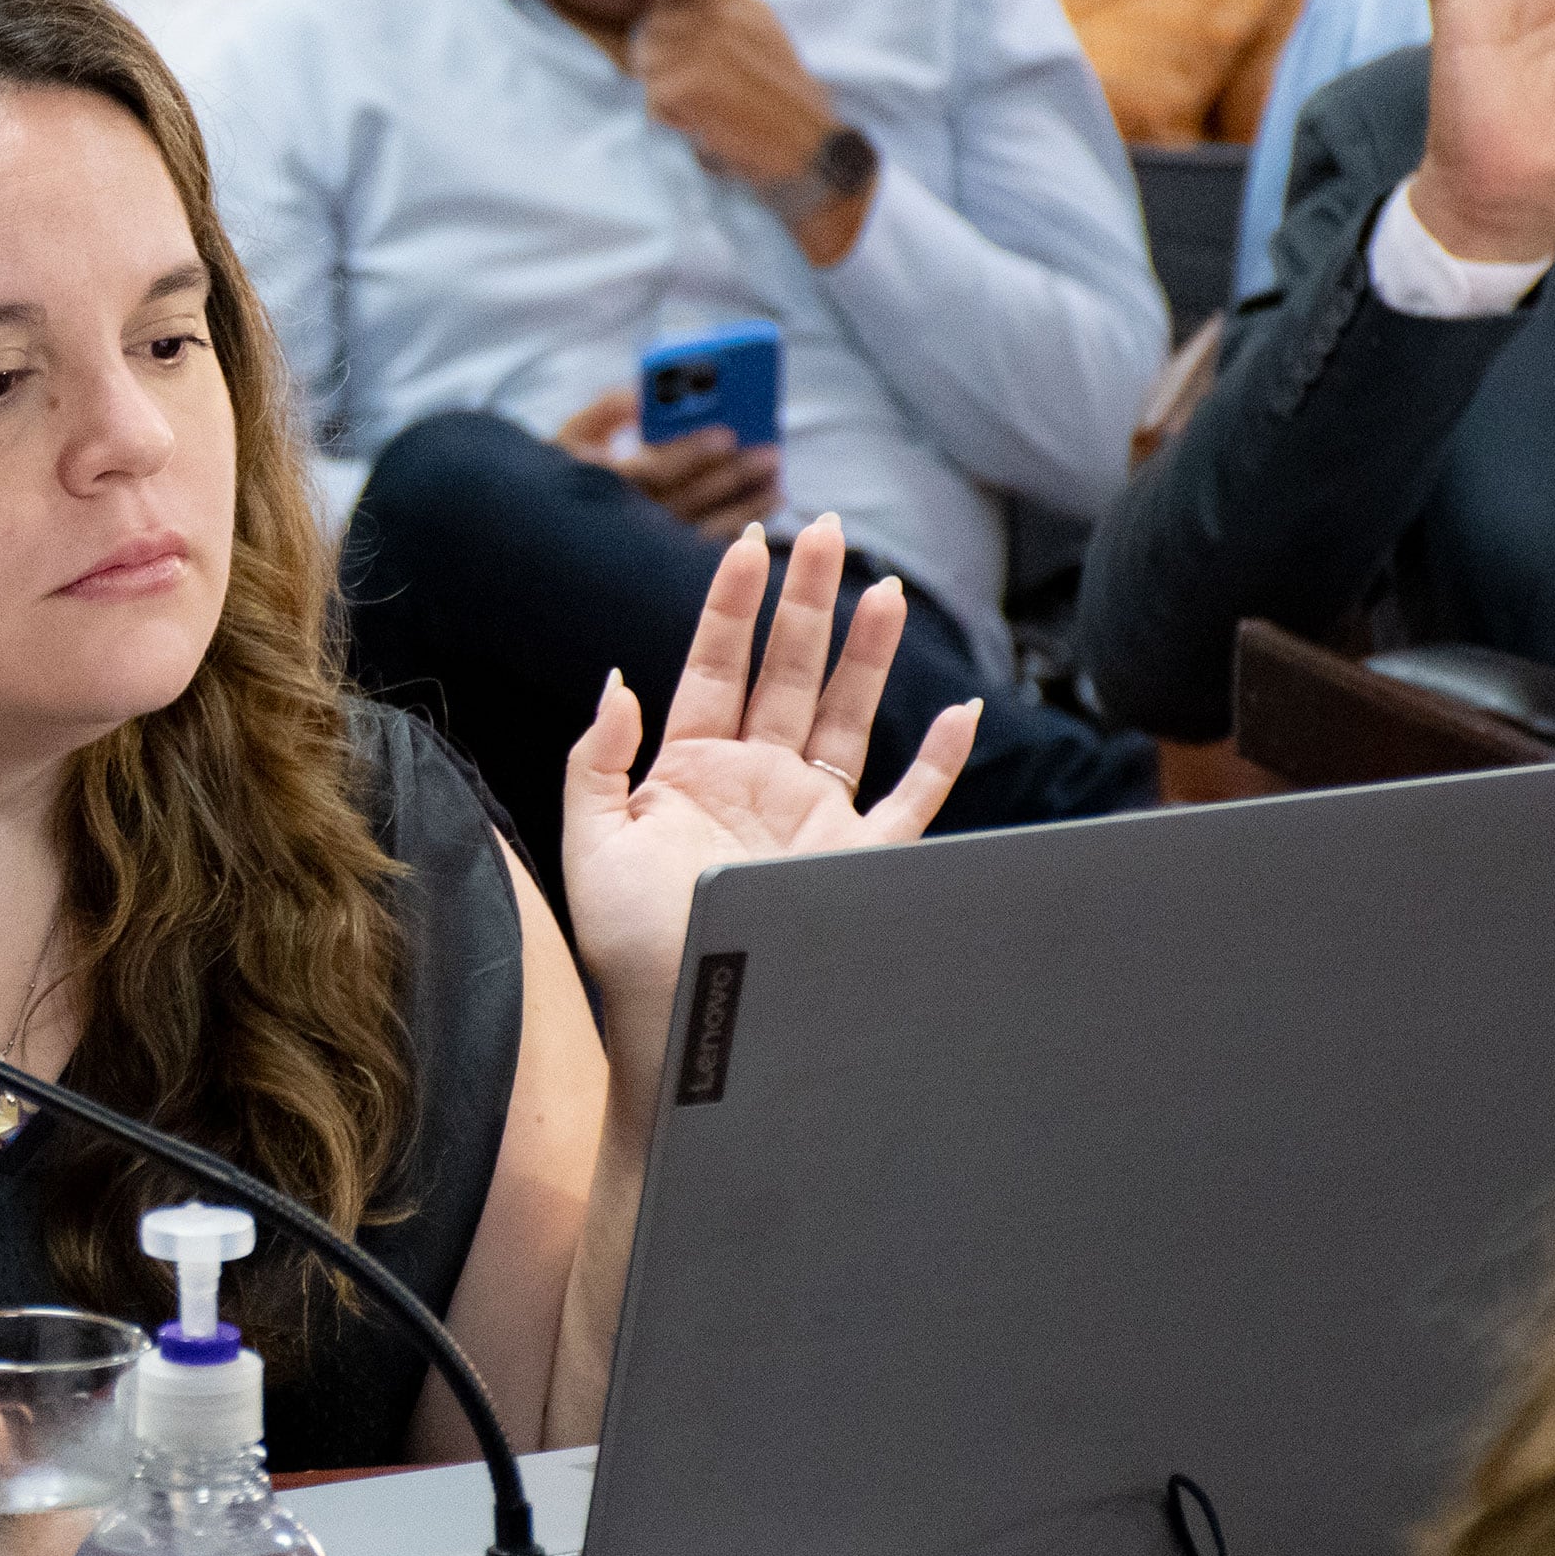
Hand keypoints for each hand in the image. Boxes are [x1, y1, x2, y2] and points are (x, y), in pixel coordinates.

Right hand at [556, 388, 782, 529]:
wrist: (557, 540)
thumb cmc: (568, 476)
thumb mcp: (572, 438)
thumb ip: (607, 410)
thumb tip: (645, 393)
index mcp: (599, 485)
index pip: (651, 472)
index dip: (690, 454)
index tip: (727, 435)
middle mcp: (622, 523)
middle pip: (686, 501)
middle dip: (730, 477)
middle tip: (771, 454)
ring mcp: (644, 550)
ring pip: (703, 529)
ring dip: (744, 505)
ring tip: (777, 479)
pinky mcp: (664, 564)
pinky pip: (708, 549)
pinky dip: (742, 526)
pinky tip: (769, 504)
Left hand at [560, 516, 977, 1079]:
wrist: (680, 1025)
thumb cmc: (627, 947)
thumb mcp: (591, 844)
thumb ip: (597, 759)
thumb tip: (619, 680)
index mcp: (689, 770)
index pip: (714, 667)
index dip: (732, 605)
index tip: (751, 542)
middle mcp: (755, 782)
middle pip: (789, 672)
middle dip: (809, 602)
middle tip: (830, 530)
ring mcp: (811, 817)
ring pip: (849, 714)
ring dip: (868, 653)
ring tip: (885, 587)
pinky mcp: (857, 860)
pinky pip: (912, 800)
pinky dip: (942, 760)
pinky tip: (963, 711)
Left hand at [632, 0, 859, 260]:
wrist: (809, 145)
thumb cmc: (784, 100)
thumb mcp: (765, 37)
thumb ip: (728, 14)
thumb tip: (670, 2)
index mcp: (743, 2)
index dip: (667, 0)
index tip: (670, 27)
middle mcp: (721, 17)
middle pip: (653, 24)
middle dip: (658, 58)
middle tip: (686, 88)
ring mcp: (703, 48)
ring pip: (646, 60)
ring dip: (661, 88)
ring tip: (696, 107)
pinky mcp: (687, 84)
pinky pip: (652, 98)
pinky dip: (669, 118)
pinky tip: (700, 124)